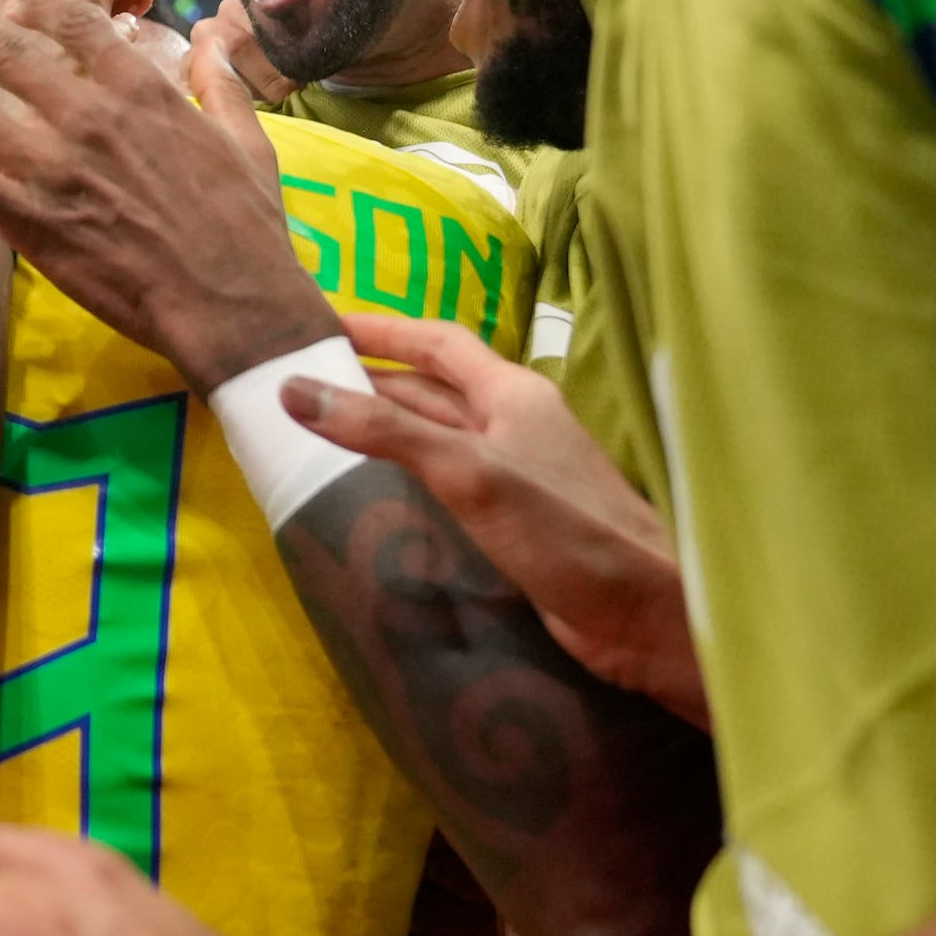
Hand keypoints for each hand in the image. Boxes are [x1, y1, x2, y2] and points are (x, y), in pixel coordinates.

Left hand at [0, 0, 331, 388]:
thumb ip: (219, 78)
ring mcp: (55, 168)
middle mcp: (89, 117)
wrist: (232, 304)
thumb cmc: (246, 226)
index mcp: (142, 91)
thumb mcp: (244, 139)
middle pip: (6, 54)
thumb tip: (214, 30)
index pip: (78, 24)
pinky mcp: (34, 220)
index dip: (41, 4)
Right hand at [294, 312, 703, 723]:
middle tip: (301, 383)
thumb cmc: (563, 528)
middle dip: (371, 380)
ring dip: (385, 430)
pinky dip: (406, 477)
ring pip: (438, 438)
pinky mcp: (512, 523)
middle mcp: (513, 424)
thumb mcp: (469, 472)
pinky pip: (447, 484)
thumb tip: (296, 390)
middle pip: (432, 389)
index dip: (381, 329)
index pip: (437, 342)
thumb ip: (387, 431)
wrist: (640, 613)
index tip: (321, 323)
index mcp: (511, 392)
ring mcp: (515, 474)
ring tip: (318, 432)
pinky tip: (374, 494)